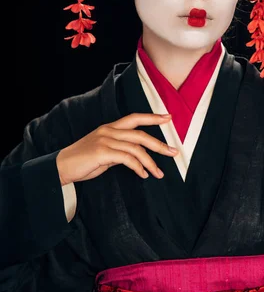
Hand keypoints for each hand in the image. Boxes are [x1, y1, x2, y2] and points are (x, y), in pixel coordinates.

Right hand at [56, 113, 178, 185]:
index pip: (134, 118)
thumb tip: (136, 156)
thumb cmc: (83, 161)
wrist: (62, 167)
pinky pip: (128, 159)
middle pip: (140, 135)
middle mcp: (109, 131)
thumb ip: (119, 150)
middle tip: (173, 152)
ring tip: (159, 173)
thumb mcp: (104, 151)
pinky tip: (143, 174)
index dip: (152, 117)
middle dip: (159, 143)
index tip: (168, 118)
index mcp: (110, 128)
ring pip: (137, 149)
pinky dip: (138, 167)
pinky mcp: (103, 152)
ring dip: (151, 162)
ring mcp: (105, 140)